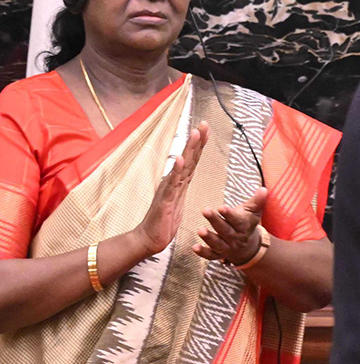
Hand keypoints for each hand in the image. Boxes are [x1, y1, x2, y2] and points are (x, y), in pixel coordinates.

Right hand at [131, 124, 208, 256]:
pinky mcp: (165, 200)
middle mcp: (173, 182)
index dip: (199, 145)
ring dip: (188, 149)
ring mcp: (168, 190)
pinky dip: (177, 171)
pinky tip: (180, 159)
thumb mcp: (178, 201)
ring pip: (181, 166)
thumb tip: (187, 172)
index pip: (192, 160)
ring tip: (195, 133)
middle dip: (196, 140)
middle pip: (187, 158)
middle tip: (203, 124)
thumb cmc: (164, 221)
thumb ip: (182, 186)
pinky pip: (172, 184)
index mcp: (179, 183)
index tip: (206, 129)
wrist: (149, 239)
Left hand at [194, 188, 268, 265]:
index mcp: (244, 226)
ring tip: (200, 230)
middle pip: (225, 230)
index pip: (237, 221)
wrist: (248, 246)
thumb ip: (257, 201)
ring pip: (218, 244)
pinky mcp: (218, 254)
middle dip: (215, 221)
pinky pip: (211, 255)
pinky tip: (195, 247)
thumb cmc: (246, 224)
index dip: (229, 215)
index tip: (221, 207)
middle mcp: (235, 238)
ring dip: (209, 238)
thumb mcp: (253, 212)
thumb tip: (263, 189)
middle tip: (205, 211)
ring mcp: (227, 247)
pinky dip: (203, 252)